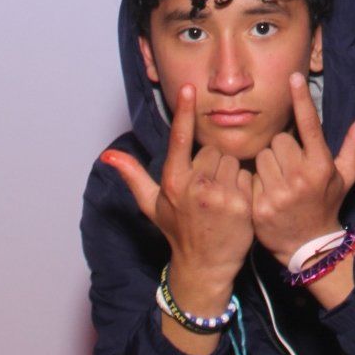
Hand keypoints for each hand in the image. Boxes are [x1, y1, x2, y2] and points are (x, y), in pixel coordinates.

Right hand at [102, 85, 253, 309]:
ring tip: (220, 198)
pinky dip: (244, 186)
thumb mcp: (152, 204)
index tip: (188, 87)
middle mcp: (194, 187)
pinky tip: (236, 205)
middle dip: (212, 165)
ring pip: (231, 161)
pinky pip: (247, 175)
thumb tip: (108, 155)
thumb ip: (133, 176)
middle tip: (208, 190)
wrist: (205, 266)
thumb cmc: (178, 230)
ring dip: (229, 175)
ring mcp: (218, 196)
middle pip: (213, 151)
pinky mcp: (240, 204)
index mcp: (172, 182)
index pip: (180, 139)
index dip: (184, 112)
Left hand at [251, 73, 354, 263]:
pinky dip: (256, 182)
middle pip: (278, 140)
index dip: (302, 99)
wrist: (308, 248)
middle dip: (282, 150)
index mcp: (321, 165)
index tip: (294, 77)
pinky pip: (251, 176)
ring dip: (268, 165)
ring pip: (262, 156)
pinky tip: (267, 195)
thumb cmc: (327, 203)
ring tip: (279, 182)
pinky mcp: (259, 205)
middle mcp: (300, 178)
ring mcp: (279, 193)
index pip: (309, 125)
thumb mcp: (345, 175)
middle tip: (291, 168)